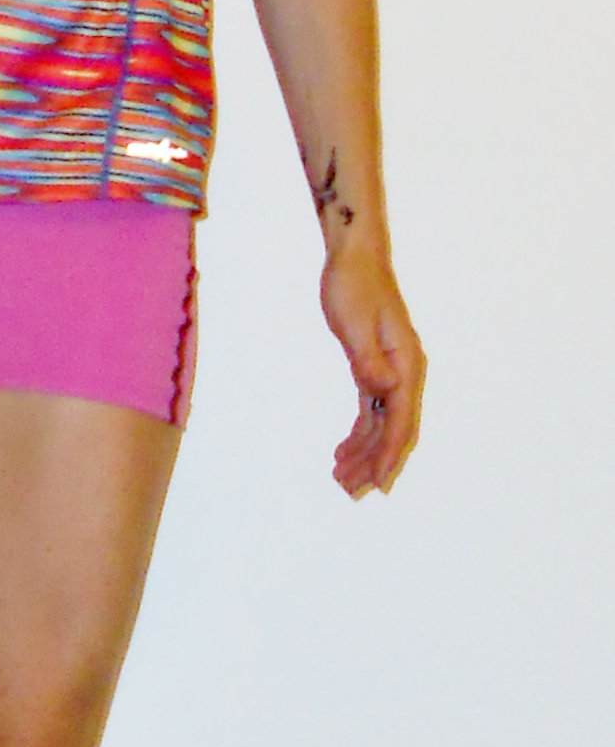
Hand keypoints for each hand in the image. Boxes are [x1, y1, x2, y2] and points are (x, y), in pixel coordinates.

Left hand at [320, 240, 424, 496]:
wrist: (353, 256)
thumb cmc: (353, 284)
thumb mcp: (354, 323)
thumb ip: (368, 360)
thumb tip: (384, 390)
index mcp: (404, 364)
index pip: (399, 420)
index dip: (389, 454)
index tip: (379, 483)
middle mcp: (403, 371)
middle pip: (392, 428)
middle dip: (374, 462)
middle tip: (349, 490)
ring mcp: (390, 371)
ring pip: (380, 423)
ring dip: (363, 451)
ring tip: (341, 478)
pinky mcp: (374, 366)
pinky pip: (370, 409)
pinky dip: (358, 432)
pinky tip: (342, 450)